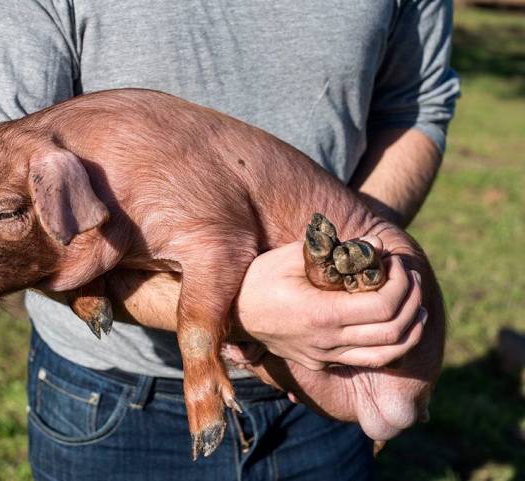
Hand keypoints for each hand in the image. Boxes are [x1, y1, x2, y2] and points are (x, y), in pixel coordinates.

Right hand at [230, 236, 426, 370]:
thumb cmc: (259, 279)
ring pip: (386, 355)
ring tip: (415, 304)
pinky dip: (392, 344)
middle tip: (411, 278)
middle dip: (412, 302)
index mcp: (319, 314)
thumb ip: (335, 249)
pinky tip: (397, 323)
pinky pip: (368, 360)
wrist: (232, 314)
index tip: (397, 263)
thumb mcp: (291, 255)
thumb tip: (376, 245)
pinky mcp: (323, 361)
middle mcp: (326, 342)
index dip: (401, 284)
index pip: (382, 307)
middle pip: (393, 333)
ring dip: (410, 330)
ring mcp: (325, 355)